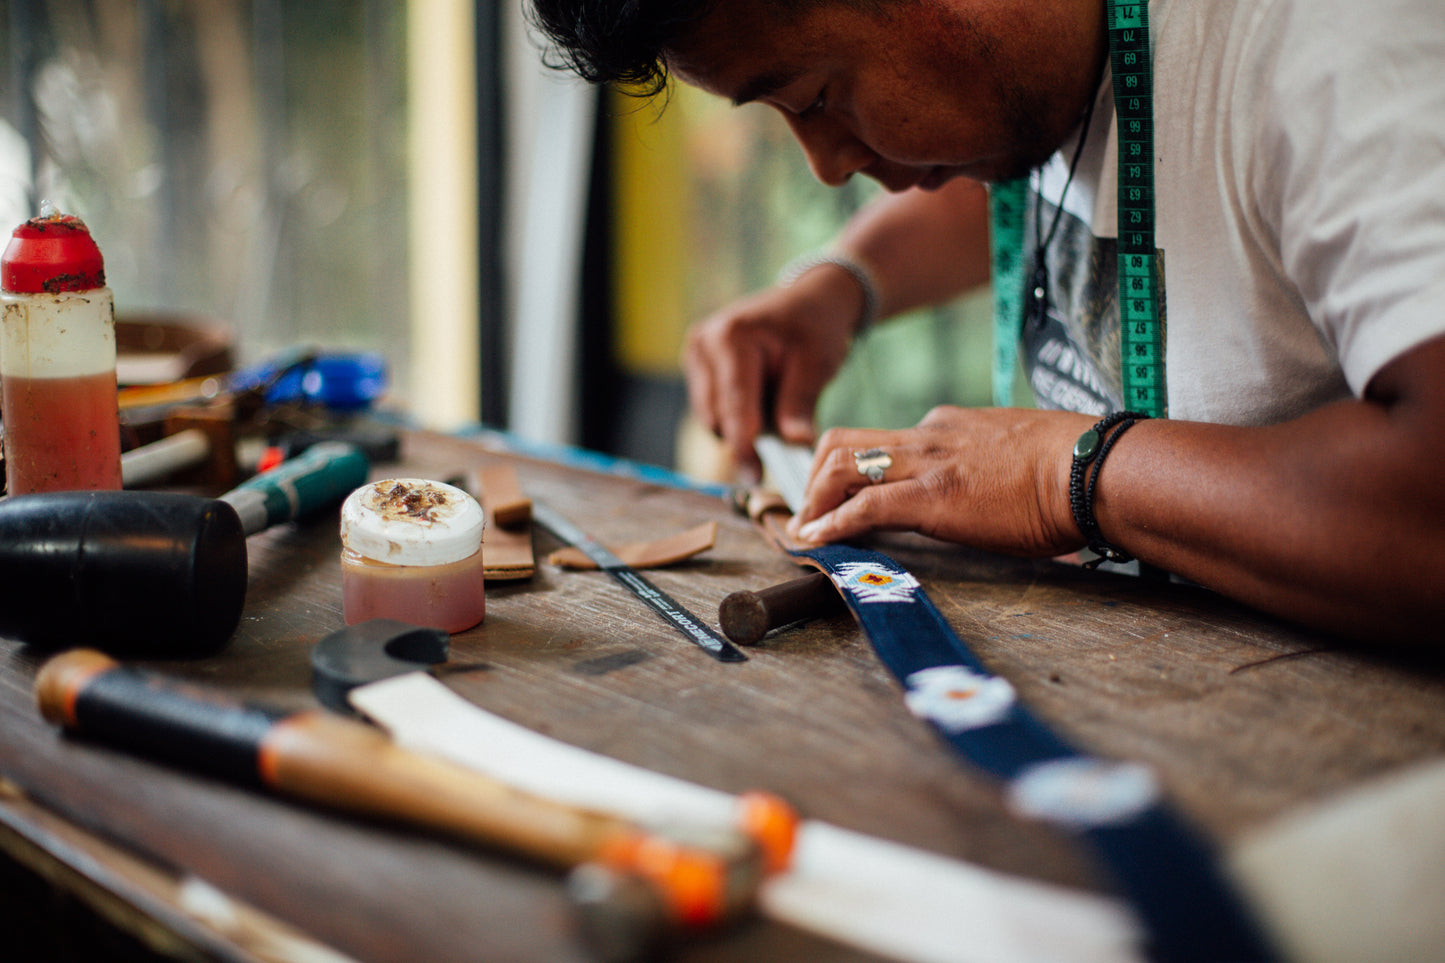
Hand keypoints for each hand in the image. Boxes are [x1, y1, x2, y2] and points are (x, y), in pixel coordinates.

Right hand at [682, 264, 863, 476]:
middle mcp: (704, 343)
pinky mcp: (697, 365)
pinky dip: (738, 414)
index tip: (754, 477)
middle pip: (718, 416)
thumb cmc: (816, 327)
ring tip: (778, 402)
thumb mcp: (817, 364)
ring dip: (744, 424)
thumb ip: (800, 404)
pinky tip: (762, 396)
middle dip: (748, 435)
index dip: (744, 446)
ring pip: (712, 417)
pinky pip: (713, 409)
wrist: (809, 301)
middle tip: (786, 437)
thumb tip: (795, 446)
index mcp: (731, 337)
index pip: (735, 405)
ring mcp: (695, 353)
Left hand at [787, 405, 1097, 556]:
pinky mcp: (933, 496)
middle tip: (809, 515)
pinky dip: (832, 524)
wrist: (1093, 467)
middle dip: (816, 480)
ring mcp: (927, 463)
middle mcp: (928, 435)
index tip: (840, 496)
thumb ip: (986, 465)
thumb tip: (987, 492)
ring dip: (814, 502)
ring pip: (842, 466)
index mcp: (947, 426)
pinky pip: (865, 506)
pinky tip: (816, 541)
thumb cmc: (1073, 469)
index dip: (850, 469)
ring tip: (804, 532)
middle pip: (845, 444)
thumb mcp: (1016, 453)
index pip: (881, 441)